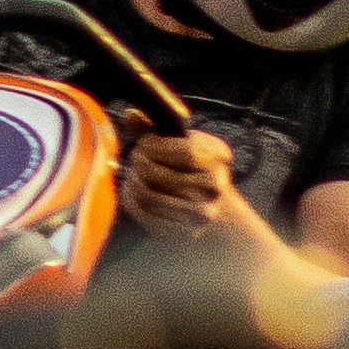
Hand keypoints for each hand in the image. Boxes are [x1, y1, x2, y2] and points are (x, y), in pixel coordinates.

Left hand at [120, 123, 244, 236]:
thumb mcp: (180, 143)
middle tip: (134, 160)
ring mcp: (201, 213)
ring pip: (147, 194)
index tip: (144, 144)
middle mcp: (215, 187)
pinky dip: (131, 201)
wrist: (211, 209)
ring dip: (131, 183)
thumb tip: (130, 116)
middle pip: (158, 172)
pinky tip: (132, 193)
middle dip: (138, 163)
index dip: (155, 146)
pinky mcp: (183, 233)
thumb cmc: (189, 169)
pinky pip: (145, 215)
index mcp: (218, 157)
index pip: (185, 151)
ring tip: (132, 176)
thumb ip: (155, 129)